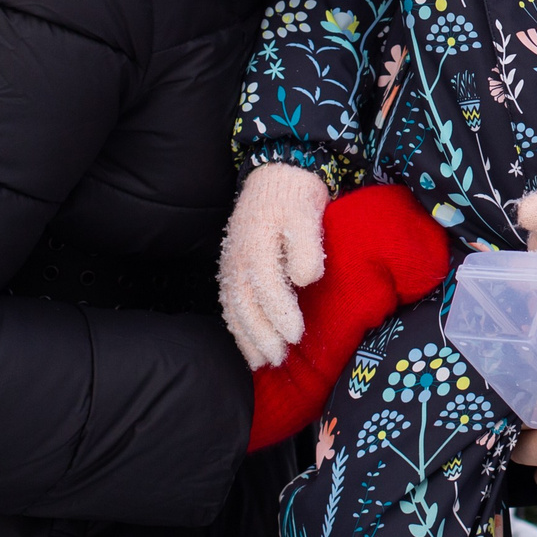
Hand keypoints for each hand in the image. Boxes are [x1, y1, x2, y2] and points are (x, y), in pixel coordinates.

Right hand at [217, 163, 327, 366]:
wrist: (276, 175)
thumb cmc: (295, 195)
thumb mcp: (307, 213)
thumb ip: (306, 246)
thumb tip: (306, 279)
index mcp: (257, 246)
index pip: (267, 288)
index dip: (280, 315)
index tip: (296, 335)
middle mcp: (238, 259)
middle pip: (246, 306)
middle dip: (262, 336)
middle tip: (279, 359)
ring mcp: (231, 264)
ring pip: (234, 308)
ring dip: (247, 337)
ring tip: (262, 361)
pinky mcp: (232, 267)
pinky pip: (229, 303)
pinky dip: (237, 326)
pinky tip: (248, 343)